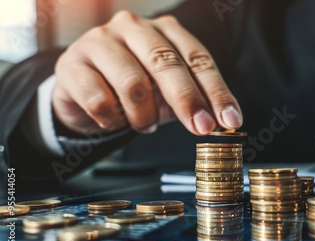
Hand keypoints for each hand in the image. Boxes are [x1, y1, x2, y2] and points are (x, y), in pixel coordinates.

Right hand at [52, 11, 242, 134]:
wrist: (80, 88)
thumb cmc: (133, 87)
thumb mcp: (166, 91)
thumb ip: (189, 100)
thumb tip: (215, 122)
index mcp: (164, 30)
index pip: (197, 58)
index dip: (216, 91)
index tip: (230, 119)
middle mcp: (134, 27)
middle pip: (166, 63)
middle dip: (188, 100)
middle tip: (201, 128)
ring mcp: (100, 41)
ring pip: (133, 84)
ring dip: (144, 116)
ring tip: (143, 124)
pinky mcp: (72, 62)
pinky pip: (100, 101)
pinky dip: (112, 120)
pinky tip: (113, 120)